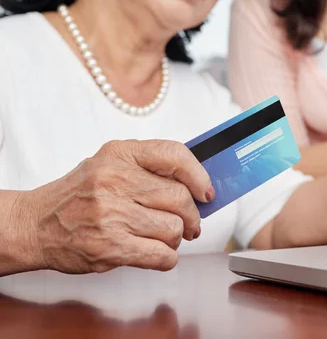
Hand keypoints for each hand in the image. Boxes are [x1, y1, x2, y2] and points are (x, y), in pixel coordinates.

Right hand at [20, 140, 213, 273]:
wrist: (35, 224)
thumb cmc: (80, 195)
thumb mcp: (110, 165)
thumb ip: (149, 169)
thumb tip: (198, 187)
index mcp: (119, 154)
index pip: (175, 155)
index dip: (199, 175)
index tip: (206, 191)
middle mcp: (115, 180)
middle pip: (180, 199)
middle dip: (192, 216)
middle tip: (190, 224)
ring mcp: (111, 214)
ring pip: (174, 229)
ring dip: (177, 238)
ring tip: (163, 237)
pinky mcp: (109, 247)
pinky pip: (162, 256)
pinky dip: (167, 258)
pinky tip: (157, 253)